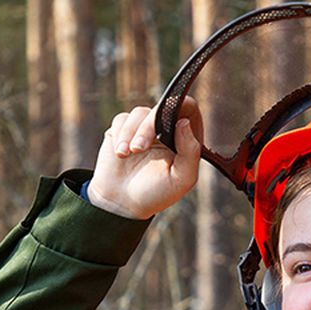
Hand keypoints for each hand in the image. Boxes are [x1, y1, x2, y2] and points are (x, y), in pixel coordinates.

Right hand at [87, 97, 204, 219]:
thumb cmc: (155, 193)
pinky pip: (122, 119)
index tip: (170, 123)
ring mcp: (144, 128)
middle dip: (148, 127)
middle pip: (162, 108)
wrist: (122, 203)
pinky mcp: (123, 129)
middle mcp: (166, 129)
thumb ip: (190, 152)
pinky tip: (120, 154)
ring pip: (140, 113)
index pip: (188, 108)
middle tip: (139, 148)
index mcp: (186, 138)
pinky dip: (119, 135)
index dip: (180, 106)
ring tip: (125, 155)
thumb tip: (184, 122)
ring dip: (131, 133)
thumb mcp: (181, 179)